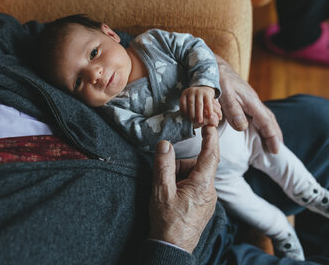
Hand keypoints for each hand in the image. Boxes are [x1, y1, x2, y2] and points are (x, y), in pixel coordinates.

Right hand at [149, 126, 219, 252]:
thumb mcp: (161, 190)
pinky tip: (172, 197)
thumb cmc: (167, 221)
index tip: (209, 125)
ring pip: (195, 176)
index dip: (211, 138)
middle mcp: (210, 191)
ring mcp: (208, 200)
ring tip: (167, 192)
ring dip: (180, 176)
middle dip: (180, 165)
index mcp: (202, 185)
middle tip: (166, 178)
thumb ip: (163, 165)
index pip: (210, 155)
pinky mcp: (204, 206)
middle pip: (197, 166)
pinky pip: (195, 187)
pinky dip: (183, 185)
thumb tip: (165, 144)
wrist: (172, 248)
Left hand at [180, 86, 219, 126]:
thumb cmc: (195, 98)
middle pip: (191, 104)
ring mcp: (199, 91)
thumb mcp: (188, 99)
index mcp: (185, 93)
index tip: (186, 119)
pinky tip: (209, 116)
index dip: (184, 111)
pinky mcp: (207, 93)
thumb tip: (182, 118)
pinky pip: (208, 102)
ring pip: (199, 104)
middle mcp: (191, 91)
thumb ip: (186, 107)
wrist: (205, 88)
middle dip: (192, 114)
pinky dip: (209, 110)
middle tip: (193, 122)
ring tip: (200, 121)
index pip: (183, 103)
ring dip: (199, 113)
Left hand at [215, 55, 282, 153]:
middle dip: (274, 135)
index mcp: (251, 101)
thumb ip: (233, 110)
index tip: (275, 150)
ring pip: (264, 117)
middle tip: (277, 150)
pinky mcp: (244, 100)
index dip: (271, 136)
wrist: (214, 66)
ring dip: (269, 130)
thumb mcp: (224, 94)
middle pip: (269, 120)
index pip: (265, 121)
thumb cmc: (218, 79)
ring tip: (272, 142)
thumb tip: (242, 128)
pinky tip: (259, 129)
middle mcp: (253, 101)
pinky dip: (262, 124)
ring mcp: (249, 101)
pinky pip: (257, 115)